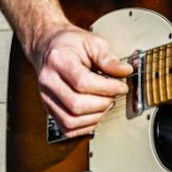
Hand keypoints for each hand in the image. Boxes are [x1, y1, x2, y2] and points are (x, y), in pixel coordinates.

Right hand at [29, 24, 132, 138]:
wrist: (48, 47)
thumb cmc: (69, 44)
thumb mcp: (92, 43)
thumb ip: (108, 58)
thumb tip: (125, 71)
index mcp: (58, 60)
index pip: (82, 82)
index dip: (107, 88)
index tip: (121, 86)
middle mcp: (48, 81)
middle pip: (76, 105)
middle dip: (102, 103)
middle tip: (113, 95)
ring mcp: (46, 97)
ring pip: (71, 120)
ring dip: (95, 116)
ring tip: (104, 103)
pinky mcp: (49, 109)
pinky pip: (67, 128)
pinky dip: (85, 126)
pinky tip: (94, 113)